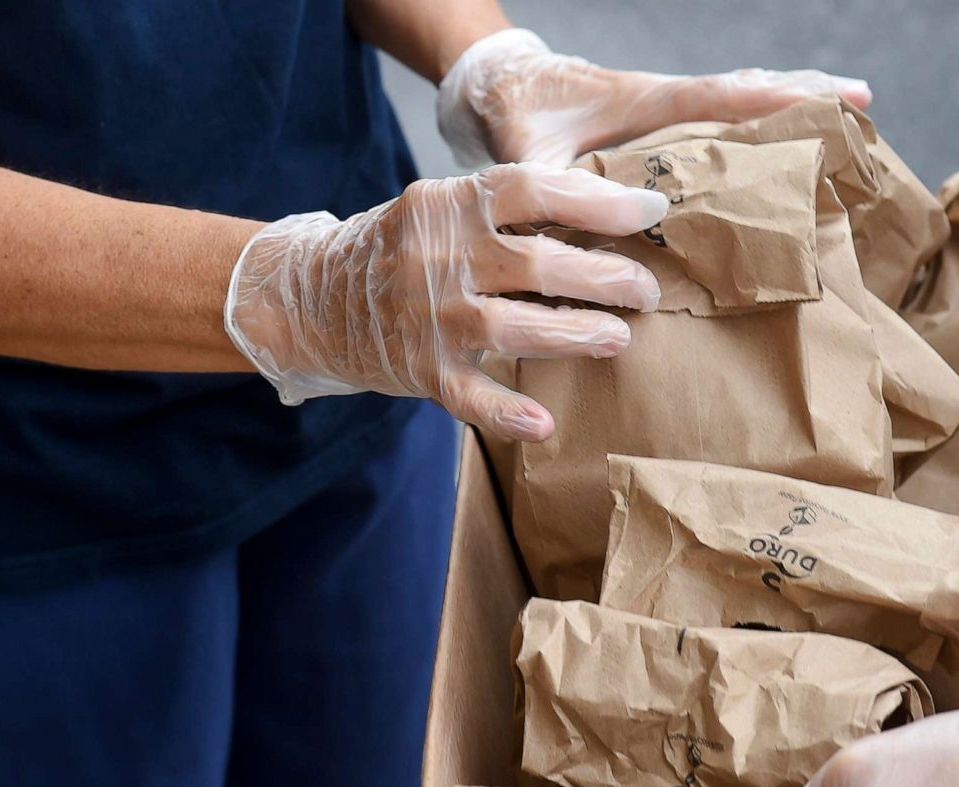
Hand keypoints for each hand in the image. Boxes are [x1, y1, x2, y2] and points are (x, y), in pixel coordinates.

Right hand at [224, 162, 667, 439]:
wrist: (309, 296)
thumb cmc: (402, 248)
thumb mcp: (443, 208)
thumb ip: (507, 211)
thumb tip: (604, 213)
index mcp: (452, 205)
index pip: (534, 189)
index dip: (597, 200)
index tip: (649, 211)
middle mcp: (441, 257)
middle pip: (536, 263)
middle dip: (603, 276)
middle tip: (647, 289)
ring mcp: (430, 317)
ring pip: (514, 327)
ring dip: (575, 333)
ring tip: (619, 337)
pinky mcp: (421, 370)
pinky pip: (469, 396)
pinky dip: (506, 413)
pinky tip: (543, 425)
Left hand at [436, 28, 872, 167]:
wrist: (497, 86)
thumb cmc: (513, 117)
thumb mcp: (526, 158)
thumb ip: (552, 191)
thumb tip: (580, 231)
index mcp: (643, 102)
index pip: (717, 98)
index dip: (769, 103)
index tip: (824, 101)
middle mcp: (664, 99)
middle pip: (747, 88)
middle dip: (805, 91)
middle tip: (864, 98)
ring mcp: (667, 108)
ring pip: (740, 96)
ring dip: (792, 99)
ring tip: (847, 108)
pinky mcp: (662, 122)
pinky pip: (723, 112)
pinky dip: (760, 115)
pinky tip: (788, 133)